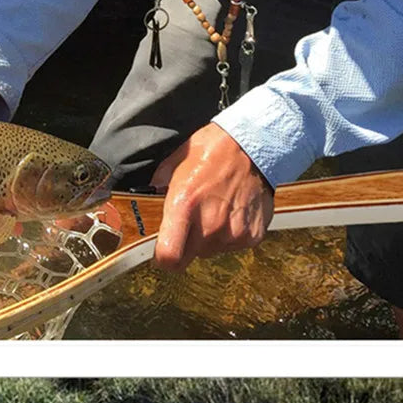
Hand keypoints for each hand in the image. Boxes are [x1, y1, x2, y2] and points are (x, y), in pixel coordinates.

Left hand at [150, 123, 273, 270]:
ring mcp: (233, 231)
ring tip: (217, 210)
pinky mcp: (253, 234)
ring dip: (211, 238)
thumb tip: (148, 206)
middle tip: (193, 221)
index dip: (163, 259)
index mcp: (184, 206)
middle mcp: (210, 224)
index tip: (163, 253)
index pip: (169, 257)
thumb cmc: (211, 151)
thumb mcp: (174, 165)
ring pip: (212, 250)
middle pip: (190, 256)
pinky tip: (234, 211)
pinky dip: (232, 233)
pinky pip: (234, 245)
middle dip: (187, 245)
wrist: (254, 142)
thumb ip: (157, 191)